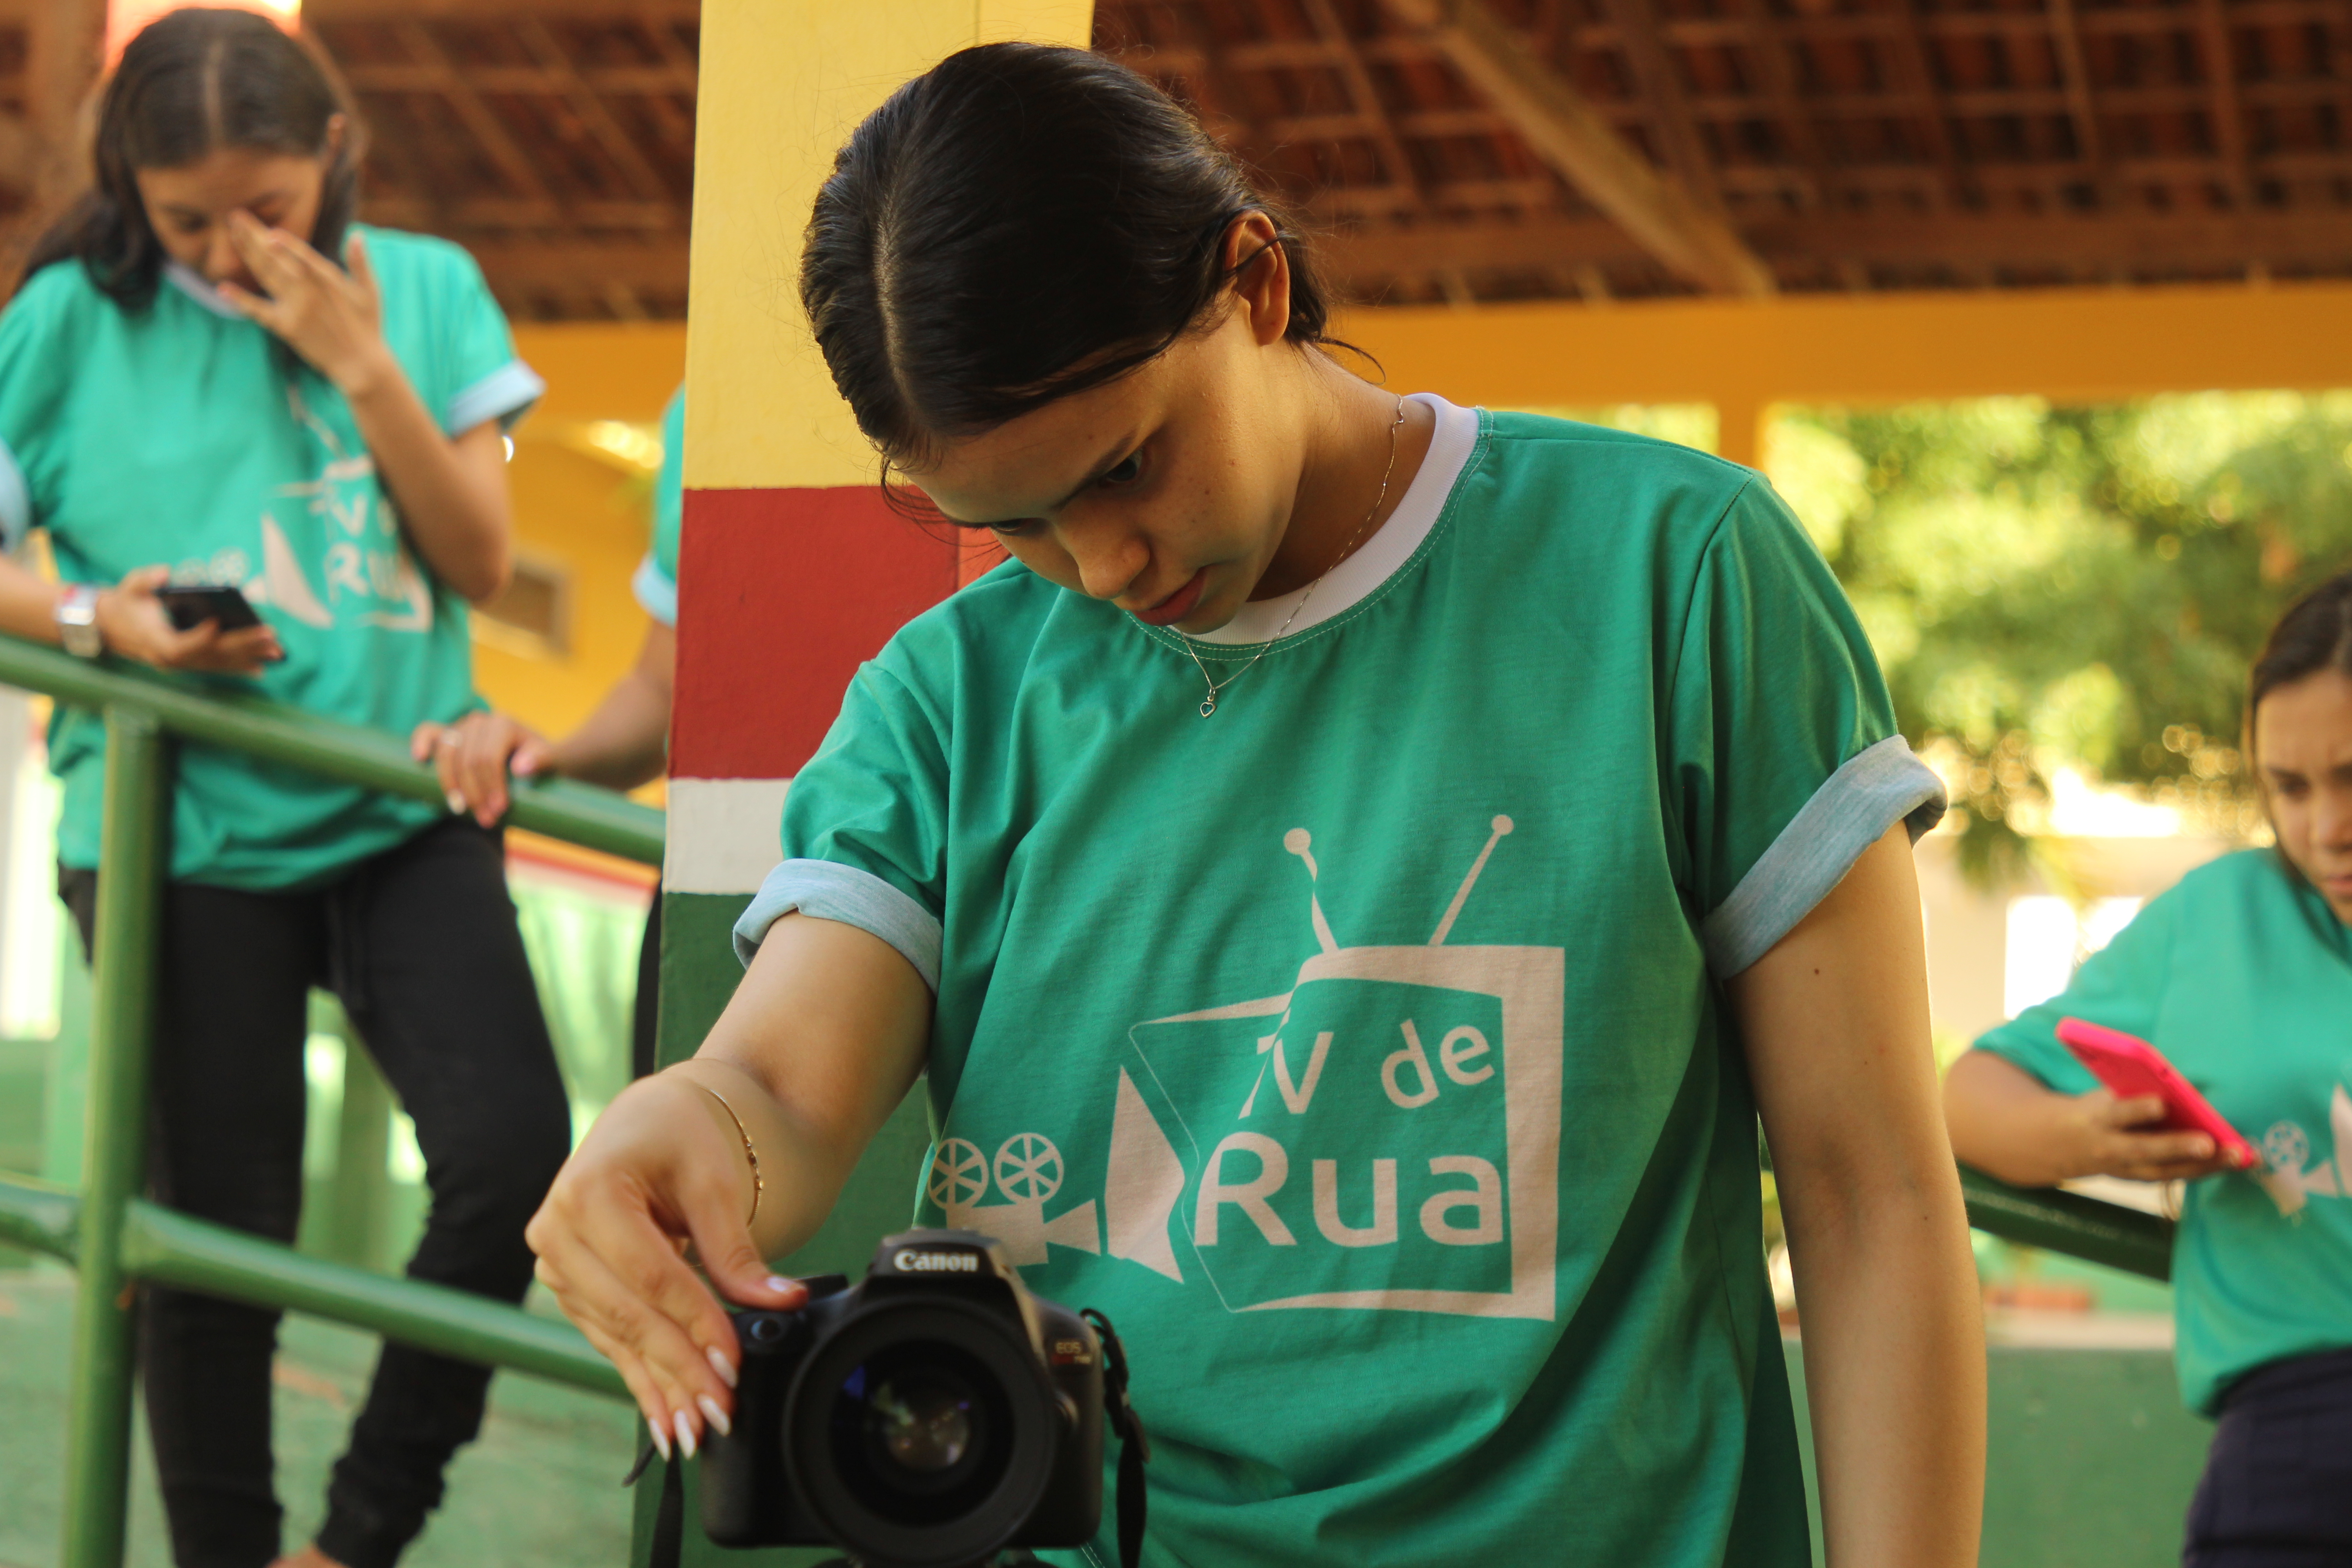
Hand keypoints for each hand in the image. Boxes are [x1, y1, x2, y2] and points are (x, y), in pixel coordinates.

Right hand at [92, 566, 281, 674]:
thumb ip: (145, 580)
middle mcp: (169, 659)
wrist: (110, 626)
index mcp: (154, 641)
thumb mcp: (129, 586)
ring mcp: (179, 664)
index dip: (200, 637)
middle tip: (271, 636)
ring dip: (248, 658)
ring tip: (277, 652)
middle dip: (242, 646)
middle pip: (210, 656)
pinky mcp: (187, 663)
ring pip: (217, 664)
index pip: (181, 646)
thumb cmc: (124, 602)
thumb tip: (164, 573)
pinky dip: (238, 667)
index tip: (219, 623)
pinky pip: (215, 667)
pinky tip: (261, 668)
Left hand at [218, 215, 394, 396]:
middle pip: (276, 260)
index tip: (269, 231)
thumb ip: (360, 262)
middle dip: (254, 237)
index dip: (286, 245)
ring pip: (265, 276)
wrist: (360, 365)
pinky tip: (222, 288)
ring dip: (246, 253)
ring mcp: (295, 309)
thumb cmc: (368, 326)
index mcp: (330, 281)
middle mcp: (309, 292)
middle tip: (236, 217)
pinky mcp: (285, 327)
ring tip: (232, 234)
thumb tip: (356, 234)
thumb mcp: (371, 292)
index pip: (303, 257)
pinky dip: (240, 300)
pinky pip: (258, 311)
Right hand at [410, 711, 553, 826]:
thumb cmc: (543, 761)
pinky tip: (419, 758)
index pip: (489, 758)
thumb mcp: (551, 759)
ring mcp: (462, 725)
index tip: (499, 810)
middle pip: (467, 760)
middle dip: (474, 794)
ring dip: (450, 785)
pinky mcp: (448, 733)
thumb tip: (520, 768)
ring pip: (447, 754)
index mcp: (503, 724)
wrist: (537, 757)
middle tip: (487, 820)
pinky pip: (428, 732)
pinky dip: (421, 742)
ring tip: (461, 810)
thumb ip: (542, 760)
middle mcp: (480, 721)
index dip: (491, 786)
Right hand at [525, 1069, 807, 1460]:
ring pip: (616, 1336)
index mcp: (589, 1191)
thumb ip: (736, 1248)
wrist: (646, 1119)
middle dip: (678, 1367)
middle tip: (719, 1410)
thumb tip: (781, 1301)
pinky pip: (609, 1338)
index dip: (694, 1322)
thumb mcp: (712, 1179)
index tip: (732, 1363)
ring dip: (659, 1384)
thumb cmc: (679, 1135)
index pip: (651, 1274)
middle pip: (628, 1313)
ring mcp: (557, 1263)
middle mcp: (557, 1230)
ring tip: (695, 1429)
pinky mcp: (570, 1287)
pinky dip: (640, 1376)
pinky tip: (665, 1415)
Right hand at [2058, 1089, 2244, 1182]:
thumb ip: (2132, 1092)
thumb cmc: (2096, 1109)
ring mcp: (2126, 1170)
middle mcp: (2111, 1149)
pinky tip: (2234, 1162)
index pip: (2117, 1113)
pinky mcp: (2142, 1180)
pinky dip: (2204, 1169)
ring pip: (2166, 1171)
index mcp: (2099, 1120)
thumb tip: (2180, 1082)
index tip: (2160, 1103)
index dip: (2137, 1110)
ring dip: (2204, 1166)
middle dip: (2177, 1147)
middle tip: (2208, 1144)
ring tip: (2237, 1156)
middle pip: (2145, 1150)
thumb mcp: (2103, 1096)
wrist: (2066, 1145)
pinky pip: (2176, 1175)